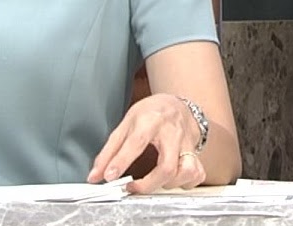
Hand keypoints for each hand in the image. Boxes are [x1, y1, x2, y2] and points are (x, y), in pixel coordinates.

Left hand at [86, 93, 206, 193]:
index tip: (108, 177)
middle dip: (147, 184)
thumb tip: (96, 173)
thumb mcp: (127, 122)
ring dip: (167, 184)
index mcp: (150, 120)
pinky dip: (183, 183)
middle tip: (131, 188)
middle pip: (166, 166)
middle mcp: (171, 132)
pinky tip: (171, 179)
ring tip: (152, 181)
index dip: (121, 161)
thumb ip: (111, 148)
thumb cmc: (150, 113)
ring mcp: (186, 143)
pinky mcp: (195, 153)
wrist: (176, 105)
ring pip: (185, 172)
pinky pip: (196, 175)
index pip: (136, 143)